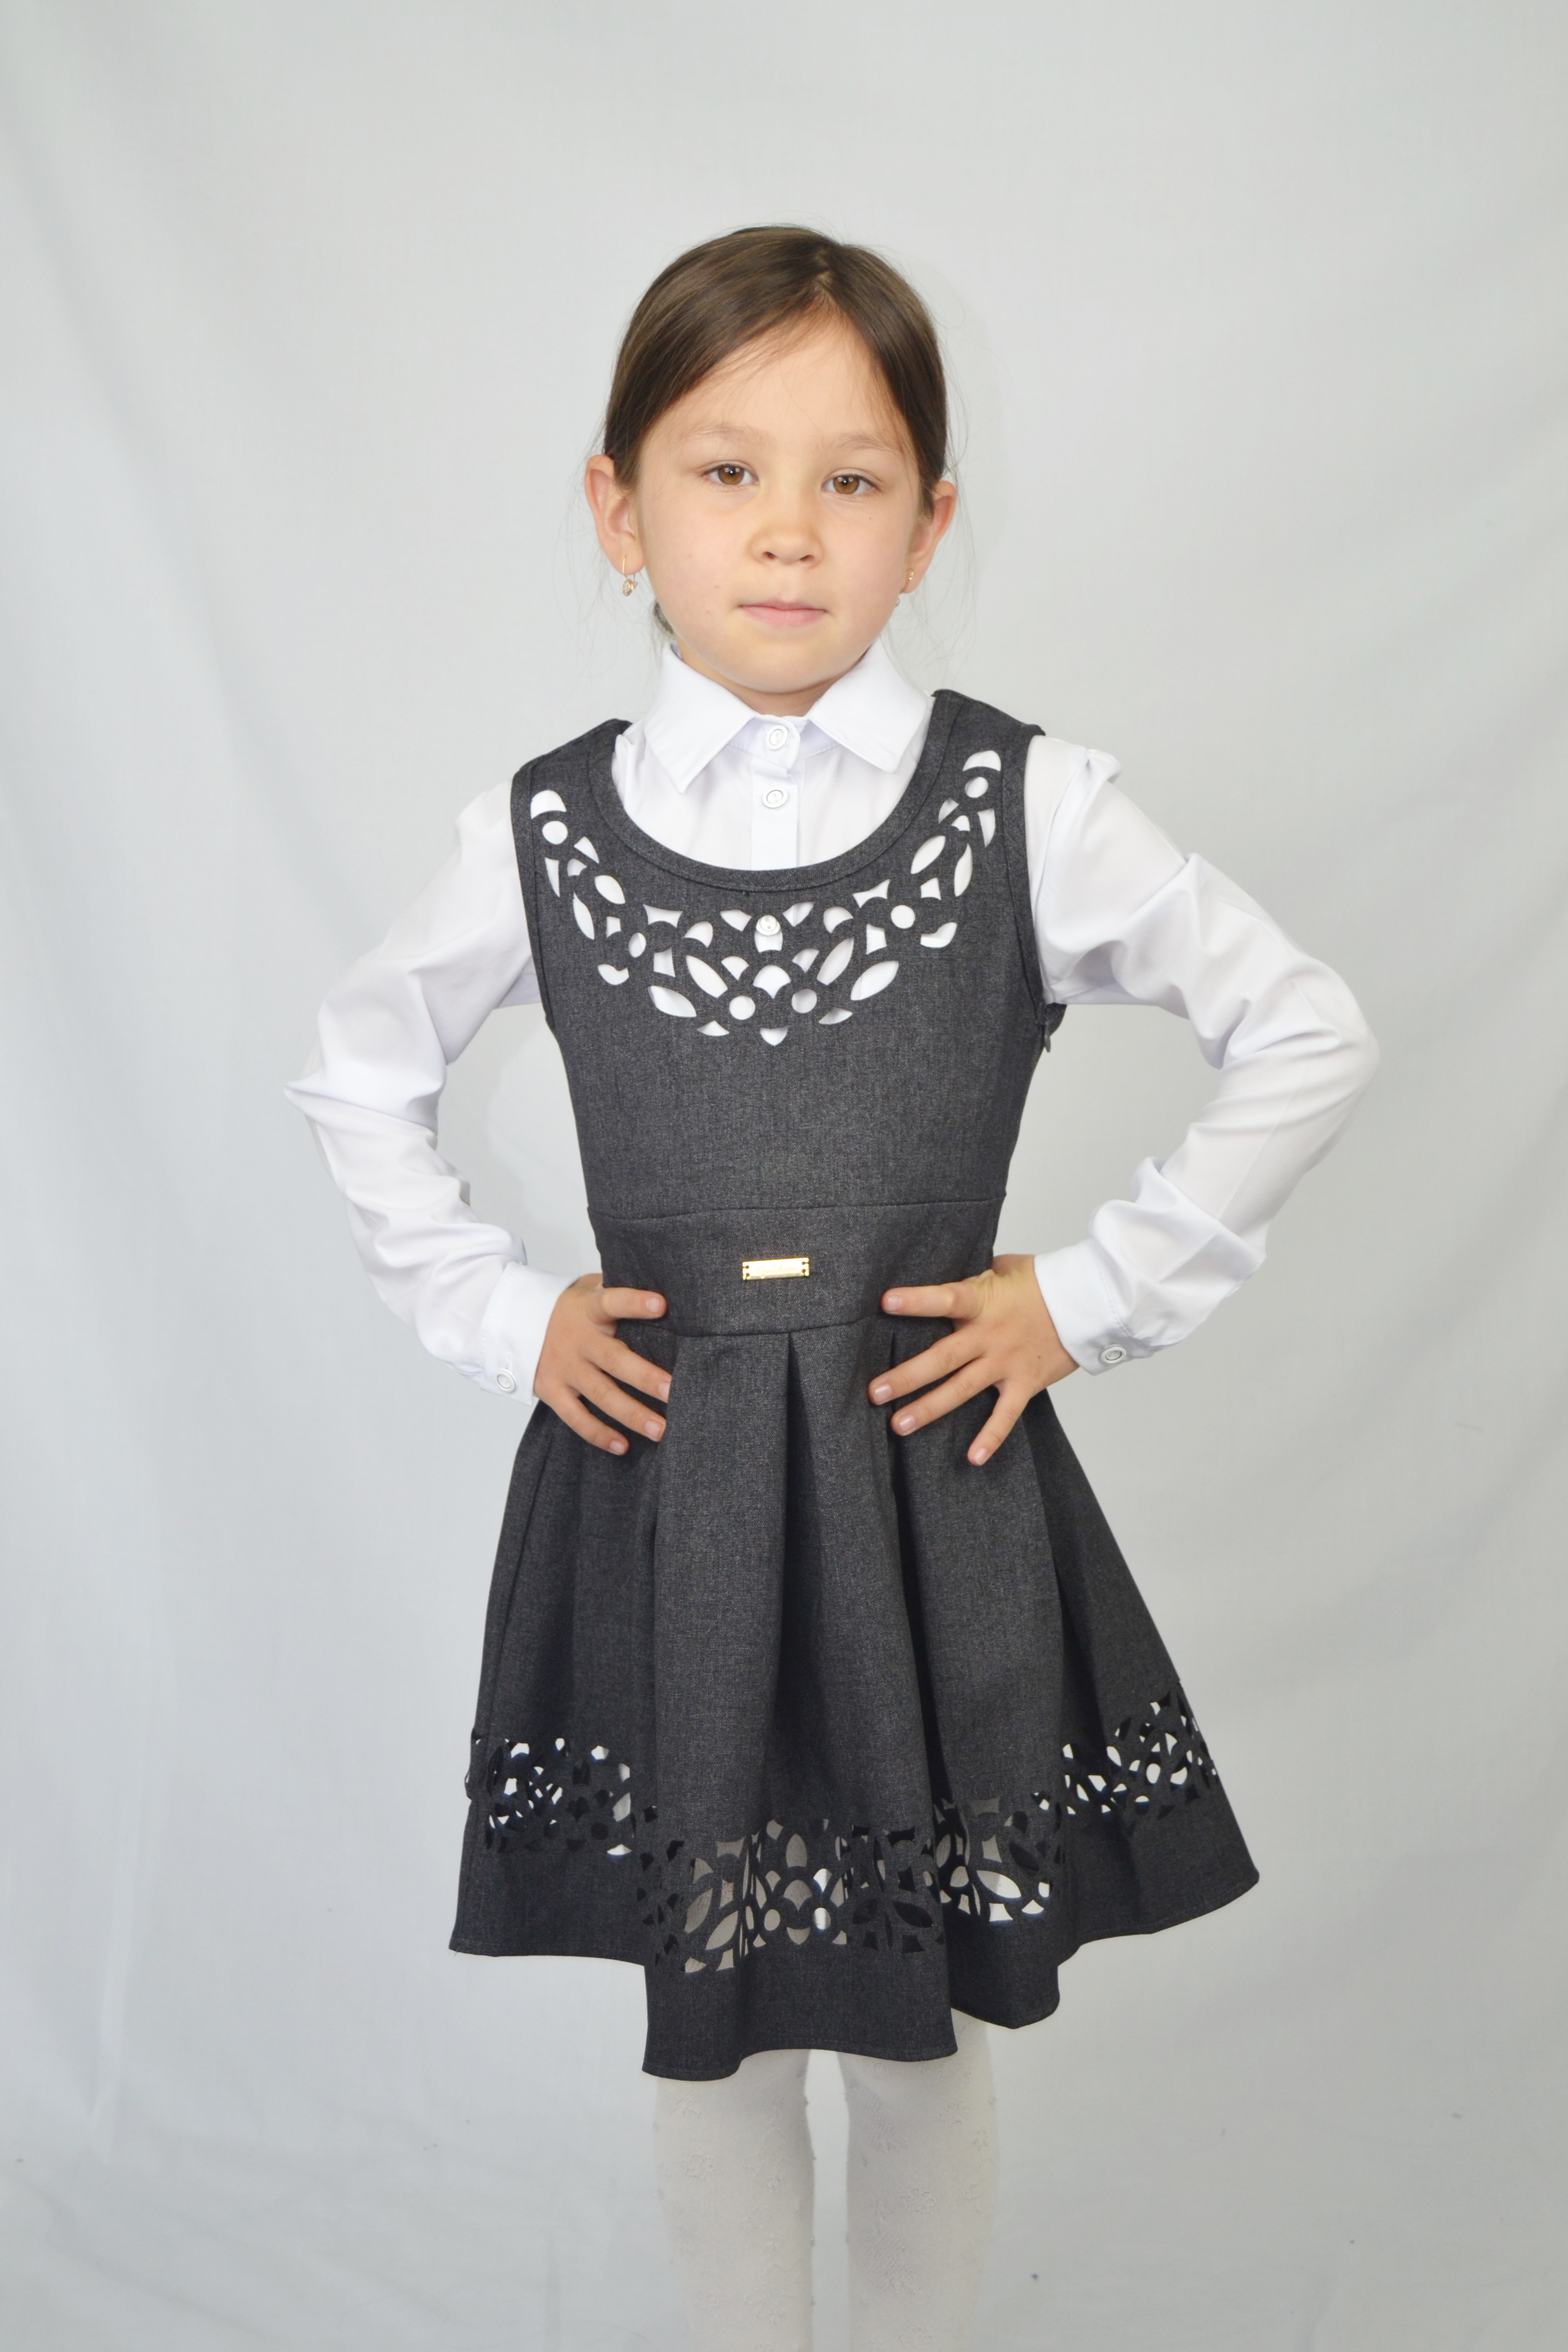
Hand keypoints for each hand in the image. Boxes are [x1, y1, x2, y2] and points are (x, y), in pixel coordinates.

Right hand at [533, 1275, 668, 1454]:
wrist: (516, 1322)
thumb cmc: (572, 1308)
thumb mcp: (590, 1289)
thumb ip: (618, 1292)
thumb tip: (668, 1291)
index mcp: (590, 1309)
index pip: (612, 1301)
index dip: (635, 1303)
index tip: (661, 1305)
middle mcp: (578, 1339)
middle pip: (614, 1359)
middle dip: (645, 1377)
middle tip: (674, 1391)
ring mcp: (564, 1368)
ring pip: (601, 1394)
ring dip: (631, 1414)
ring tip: (660, 1430)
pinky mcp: (552, 1391)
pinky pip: (576, 1418)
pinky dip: (598, 1434)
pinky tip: (623, 1446)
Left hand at [869, 1253, 1076, 1465]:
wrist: (1090, 1303)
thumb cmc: (1044, 1281)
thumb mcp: (1004, 1268)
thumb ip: (974, 1276)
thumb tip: (945, 1273)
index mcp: (983, 1301)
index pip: (946, 1298)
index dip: (918, 1301)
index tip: (886, 1302)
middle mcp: (990, 1336)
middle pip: (942, 1358)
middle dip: (906, 1376)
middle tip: (874, 1392)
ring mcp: (1006, 1363)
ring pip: (962, 1389)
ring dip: (929, 1408)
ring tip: (897, 1425)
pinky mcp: (1025, 1383)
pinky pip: (1006, 1415)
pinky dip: (991, 1437)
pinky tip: (973, 1458)